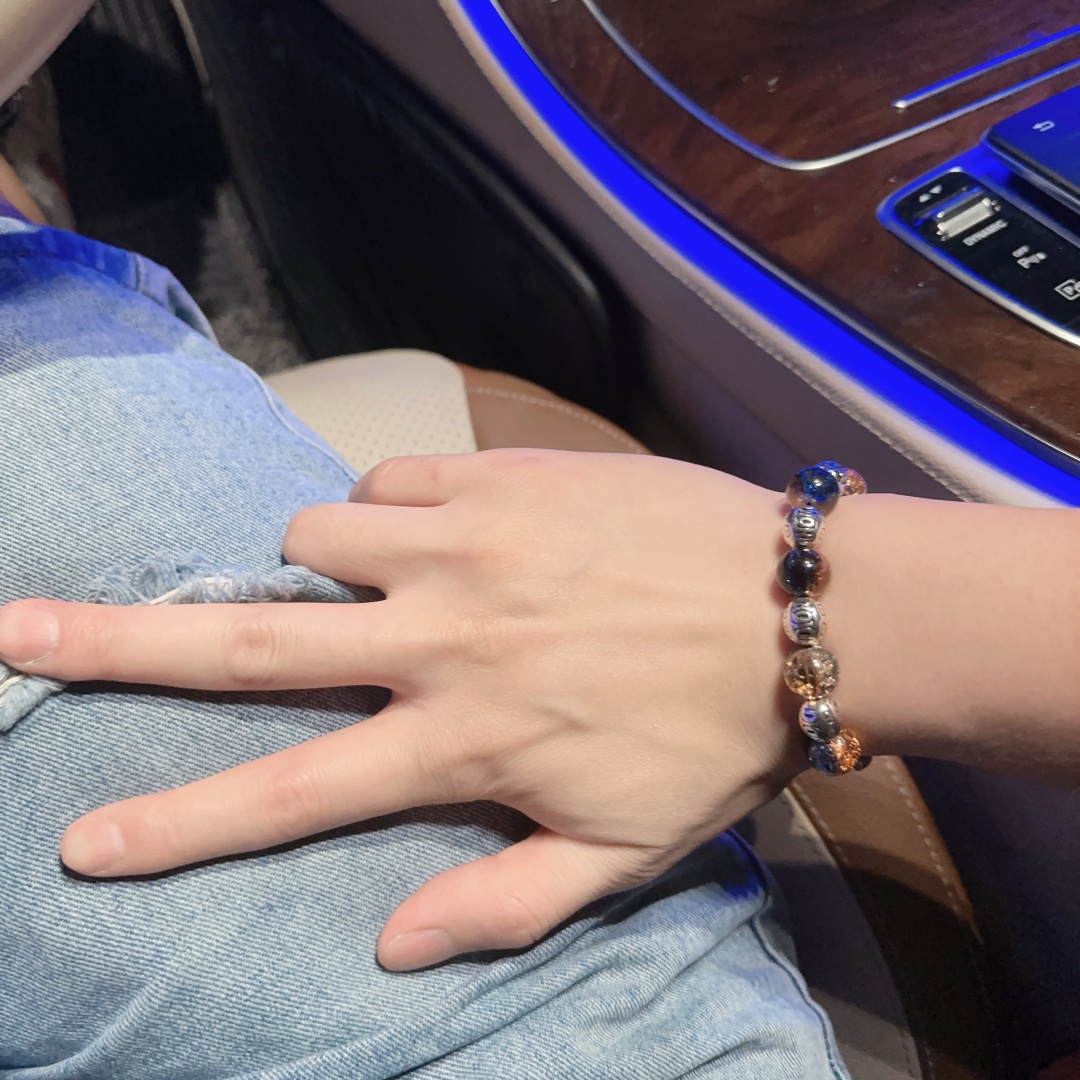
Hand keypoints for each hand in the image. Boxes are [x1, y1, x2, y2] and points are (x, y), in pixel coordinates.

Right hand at [0, 450, 800, 969]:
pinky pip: (392, 476)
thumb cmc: (716, 736)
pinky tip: (439, 530)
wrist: (802, 605)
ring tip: (358, 583)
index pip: (290, 792)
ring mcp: (466, 541)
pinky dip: (389, 508)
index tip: (83, 838)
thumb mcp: (622, 851)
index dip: (176, 825)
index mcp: (465, 738)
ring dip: (312, 567)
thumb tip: (386, 946)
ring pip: (316, 538)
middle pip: (249, 644)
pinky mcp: (501, 473)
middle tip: (20, 633)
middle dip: (119, 646)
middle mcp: (443, 635)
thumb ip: (502, 906)